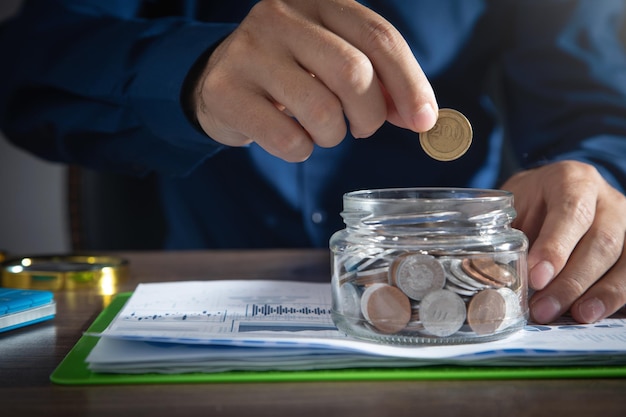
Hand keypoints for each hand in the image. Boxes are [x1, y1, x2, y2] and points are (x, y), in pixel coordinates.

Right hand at [191, 0, 437, 161]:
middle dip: (369, 115)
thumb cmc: (292, 72)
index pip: (379, 38)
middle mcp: (281, 15)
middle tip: (362, 128)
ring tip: (321, 130)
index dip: (410, 83)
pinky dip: (302, 151)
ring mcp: (248, 50)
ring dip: (334, 136)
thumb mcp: (335, 60)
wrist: (220, 81)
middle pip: (354, 73)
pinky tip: (292, 138)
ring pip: (322, 110)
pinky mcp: (225, 90)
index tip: (425, 121)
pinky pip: (288, 139)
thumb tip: (421, 117)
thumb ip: (379, 81)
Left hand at [501, 160, 625, 323]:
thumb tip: (503, 275)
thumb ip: (514, 235)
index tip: (537, 277)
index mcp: (573, 181)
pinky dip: (617, 297)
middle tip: (544, 309)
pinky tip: (598, 314)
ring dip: (600, 294)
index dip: (556, 247)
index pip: (571, 212)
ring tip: (576, 317)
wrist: (555, 194)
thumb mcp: (517, 207)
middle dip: (572, 282)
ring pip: (625, 261)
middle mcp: (609, 200)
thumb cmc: (533, 204)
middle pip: (601, 242)